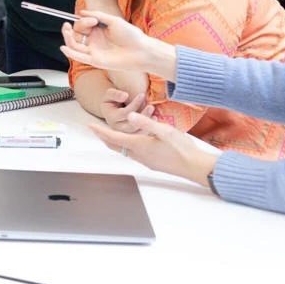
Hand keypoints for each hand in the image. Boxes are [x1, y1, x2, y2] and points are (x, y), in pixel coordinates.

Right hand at [59, 10, 177, 81]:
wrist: (141, 50)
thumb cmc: (131, 35)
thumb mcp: (114, 20)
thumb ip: (97, 15)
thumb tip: (81, 12)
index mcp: (98, 30)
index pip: (82, 25)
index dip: (83, 22)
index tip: (93, 20)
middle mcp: (94, 41)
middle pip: (75, 35)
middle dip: (70, 29)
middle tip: (67, 24)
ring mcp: (94, 51)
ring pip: (74, 45)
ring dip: (67, 38)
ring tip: (67, 31)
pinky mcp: (95, 60)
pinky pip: (80, 57)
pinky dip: (70, 53)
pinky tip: (64, 47)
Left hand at [86, 110, 217, 188]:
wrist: (195, 167)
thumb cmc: (182, 149)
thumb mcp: (165, 130)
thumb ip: (146, 122)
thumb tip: (129, 116)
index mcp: (139, 145)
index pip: (113, 137)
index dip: (100, 131)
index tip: (89, 126)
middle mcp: (139, 155)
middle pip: (116, 146)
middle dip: (104, 138)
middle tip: (96, 130)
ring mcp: (146, 161)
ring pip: (124, 151)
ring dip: (116, 142)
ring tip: (111, 135)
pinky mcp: (153, 164)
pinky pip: (134, 155)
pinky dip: (127, 147)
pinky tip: (134, 143)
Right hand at [99, 88, 151, 133]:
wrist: (113, 108)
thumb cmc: (112, 99)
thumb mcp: (109, 95)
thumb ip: (115, 94)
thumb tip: (125, 96)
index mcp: (111, 117)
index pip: (124, 113)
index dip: (134, 104)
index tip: (142, 95)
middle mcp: (117, 128)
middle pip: (131, 126)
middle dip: (142, 116)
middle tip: (151, 106)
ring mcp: (124, 133)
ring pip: (137, 133)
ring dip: (146, 125)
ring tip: (154, 115)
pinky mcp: (131, 136)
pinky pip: (142, 136)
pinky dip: (149, 130)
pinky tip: (154, 121)